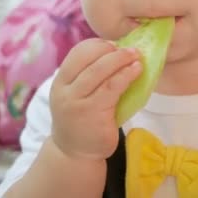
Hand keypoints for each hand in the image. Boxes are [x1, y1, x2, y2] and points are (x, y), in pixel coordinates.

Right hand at [50, 38, 141, 160]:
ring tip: (137, 57)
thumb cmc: (83, 119)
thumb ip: (90, 76)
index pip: (77, 53)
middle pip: (89, 60)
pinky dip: (126, 75)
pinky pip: (111, 88)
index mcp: (60, 81)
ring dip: (121, 60)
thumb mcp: (78, 95)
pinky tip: (136, 71)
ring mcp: (77, 102)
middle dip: (112, 51)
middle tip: (131, 49)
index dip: (97, 45)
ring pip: (99, 72)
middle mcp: (65, 90)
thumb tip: (119, 51)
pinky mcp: (93, 113)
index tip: (114, 45)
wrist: (76, 152)